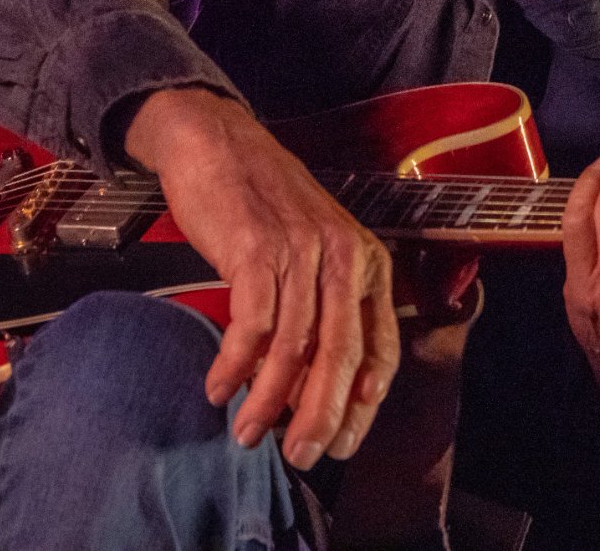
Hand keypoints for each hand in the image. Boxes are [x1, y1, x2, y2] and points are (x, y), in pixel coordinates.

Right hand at [125, 87, 398, 468]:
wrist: (218, 142)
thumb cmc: (263, 204)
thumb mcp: (315, 249)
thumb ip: (325, 306)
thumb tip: (312, 384)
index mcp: (367, 261)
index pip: (381, 348)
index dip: (363, 403)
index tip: (343, 441)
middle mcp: (344, 256)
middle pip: (341, 355)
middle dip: (321, 415)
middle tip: (302, 456)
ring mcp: (301, 250)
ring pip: (294, 346)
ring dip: (268, 400)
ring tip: (247, 434)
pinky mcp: (256, 247)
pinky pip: (251, 324)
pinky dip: (234, 364)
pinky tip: (219, 388)